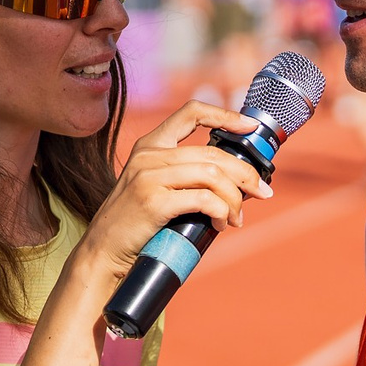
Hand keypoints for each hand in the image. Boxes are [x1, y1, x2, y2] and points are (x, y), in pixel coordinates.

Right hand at [73, 100, 272, 282]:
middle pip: (212, 153)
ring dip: (234, 199)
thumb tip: (236, 181)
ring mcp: (148, 176)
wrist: (102, 252)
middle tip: (263, 193)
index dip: (225, 116)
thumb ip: (183, 176)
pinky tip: (221, 224)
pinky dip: (221, 211)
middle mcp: (148, 155)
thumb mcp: (154, 187)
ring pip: (212, 176)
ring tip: (236, 218)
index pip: (190, 112)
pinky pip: (203, 199)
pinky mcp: (153, 201)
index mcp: (150, 145)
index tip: (249, 127)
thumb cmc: (135, 225)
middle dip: (246, 174)